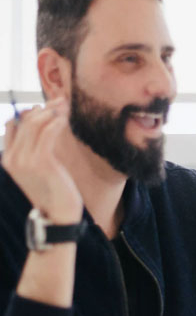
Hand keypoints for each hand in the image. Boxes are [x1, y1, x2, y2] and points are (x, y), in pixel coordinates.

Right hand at [2, 97, 82, 222]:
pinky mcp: (41, 161)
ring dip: (52, 110)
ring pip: (35, 123)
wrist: (58, 214)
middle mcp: (12, 158)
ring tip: (66, 105)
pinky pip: (47, 132)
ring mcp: (25, 159)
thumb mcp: (39, 169)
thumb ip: (35, 150)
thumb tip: (42, 128)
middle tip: (61, 100)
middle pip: (24, 121)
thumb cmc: (53, 191)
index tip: (46, 107)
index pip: (12, 125)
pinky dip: (57, 121)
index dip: (29, 113)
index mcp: (8, 158)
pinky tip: (66, 117)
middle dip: (44, 107)